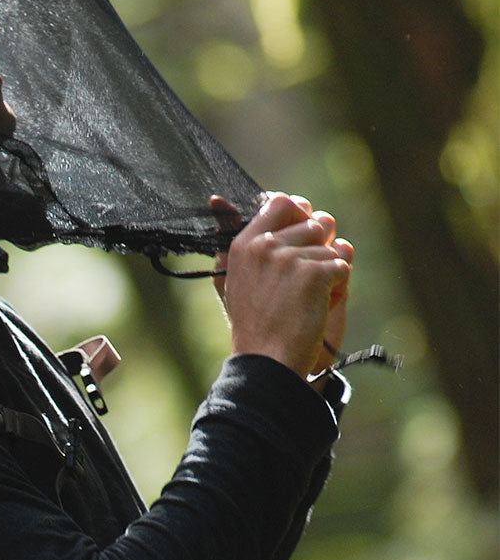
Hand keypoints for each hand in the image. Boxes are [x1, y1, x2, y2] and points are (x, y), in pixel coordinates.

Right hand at [210, 193, 352, 377]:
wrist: (267, 360)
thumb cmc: (253, 323)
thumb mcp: (234, 278)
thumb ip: (231, 237)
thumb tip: (217, 199)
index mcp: (244, 243)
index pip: (281, 201)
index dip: (299, 215)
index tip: (299, 238)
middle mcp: (265, 245)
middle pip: (315, 222)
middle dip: (319, 249)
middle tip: (302, 280)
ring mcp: (289, 257)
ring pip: (333, 246)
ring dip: (329, 271)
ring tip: (308, 296)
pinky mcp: (313, 273)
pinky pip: (343, 265)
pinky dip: (338, 287)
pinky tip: (318, 305)